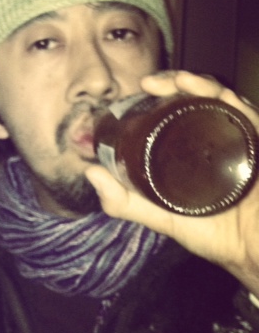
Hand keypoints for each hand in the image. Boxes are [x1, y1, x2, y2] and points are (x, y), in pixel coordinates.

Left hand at [85, 71, 258, 295]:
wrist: (255, 251)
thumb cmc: (215, 236)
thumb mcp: (161, 216)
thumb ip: (125, 201)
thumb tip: (90, 173)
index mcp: (197, 153)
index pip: (179, 115)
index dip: (160, 100)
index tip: (136, 94)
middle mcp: (220, 141)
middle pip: (198, 101)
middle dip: (172, 85)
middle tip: (147, 85)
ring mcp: (241, 139)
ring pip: (218, 98)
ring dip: (191, 82)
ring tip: (164, 82)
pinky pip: (243, 111)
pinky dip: (218, 94)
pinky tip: (194, 85)